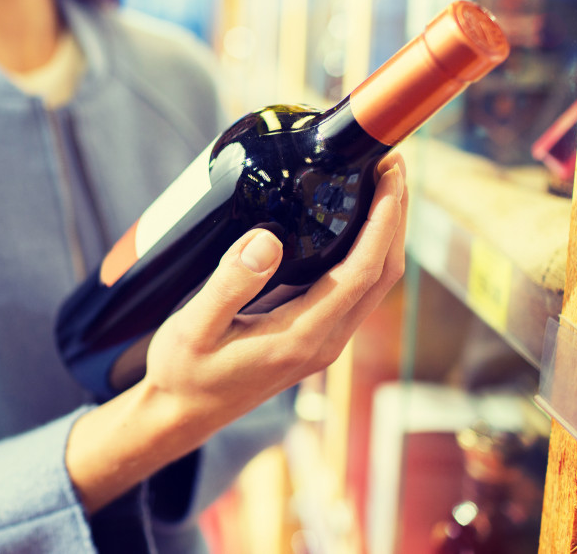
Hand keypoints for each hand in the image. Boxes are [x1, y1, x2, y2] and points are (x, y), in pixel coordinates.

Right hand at [65, 154, 406, 513]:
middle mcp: (324, 342)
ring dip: (384, 232)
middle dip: (394, 216)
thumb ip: (229, 285)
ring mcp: (323, 341)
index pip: (361, 272)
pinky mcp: (314, 336)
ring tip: (377, 182)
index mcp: (302, 337)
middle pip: (382, 274)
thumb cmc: (184, 372)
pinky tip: (349, 222)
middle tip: (388, 162)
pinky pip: (354, 289)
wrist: (182, 413)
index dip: (383, 221)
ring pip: (374, 282)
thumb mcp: (194, 327)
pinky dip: (365, 250)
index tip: (387, 174)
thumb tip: (267, 240)